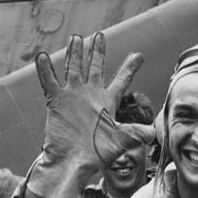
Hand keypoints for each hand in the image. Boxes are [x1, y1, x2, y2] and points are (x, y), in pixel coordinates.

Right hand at [28, 33, 153, 197]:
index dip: (129, 68)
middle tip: (100, 35)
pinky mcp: (56, 102)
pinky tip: (42, 57)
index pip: (121, 81)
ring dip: (75, 54)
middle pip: (95, 68)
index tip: (138, 54)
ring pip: (74, 69)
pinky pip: (49, 82)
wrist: (75, 162)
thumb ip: (137, 133)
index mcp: (108, 102)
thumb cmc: (98, 153)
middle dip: (97, 52)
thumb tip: (155, 133)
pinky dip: (45, 70)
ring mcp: (73, 96)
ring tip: (76, 38)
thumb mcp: (122, 141)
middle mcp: (91, 95)